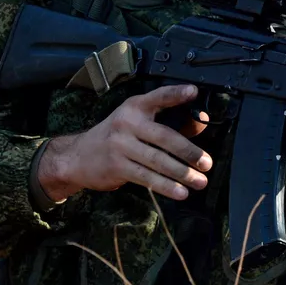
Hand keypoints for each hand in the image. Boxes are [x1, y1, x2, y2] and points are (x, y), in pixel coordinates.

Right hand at [38, 85, 212, 201]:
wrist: (78, 156)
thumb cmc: (116, 137)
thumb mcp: (137, 122)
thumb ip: (168, 121)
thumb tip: (200, 123)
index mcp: (134, 106)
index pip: (158, 97)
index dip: (176, 94)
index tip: (193, 92)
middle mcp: (127, 123)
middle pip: (164, 136)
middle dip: (189, 152)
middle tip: (207, 163)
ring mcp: (120, 145)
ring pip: (157, 160)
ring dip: (182, 173)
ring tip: (200, 182)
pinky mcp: (116, 166)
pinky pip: (146, 177)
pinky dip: (165, 186)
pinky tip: (180, 192)